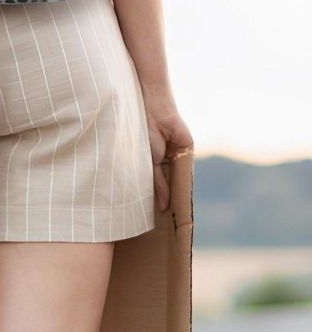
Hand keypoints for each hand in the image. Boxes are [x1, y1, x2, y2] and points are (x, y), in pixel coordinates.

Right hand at [142, 89, 192, 210]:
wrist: (154, 111)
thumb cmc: (143, 131)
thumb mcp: (149, 160)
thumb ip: (158, 182)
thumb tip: (163, 206)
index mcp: (152, 158)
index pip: (157, 181)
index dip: (158, 196)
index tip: (157, 214)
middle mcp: (165, 158)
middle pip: (170, 182)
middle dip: (170, 198)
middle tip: (169, 219)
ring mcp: (177, 155)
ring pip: (179, 178)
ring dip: (178, 192)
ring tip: (177, 214)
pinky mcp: (187, 151)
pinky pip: (187, 170)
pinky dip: (185, 182)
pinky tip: (183, 196)